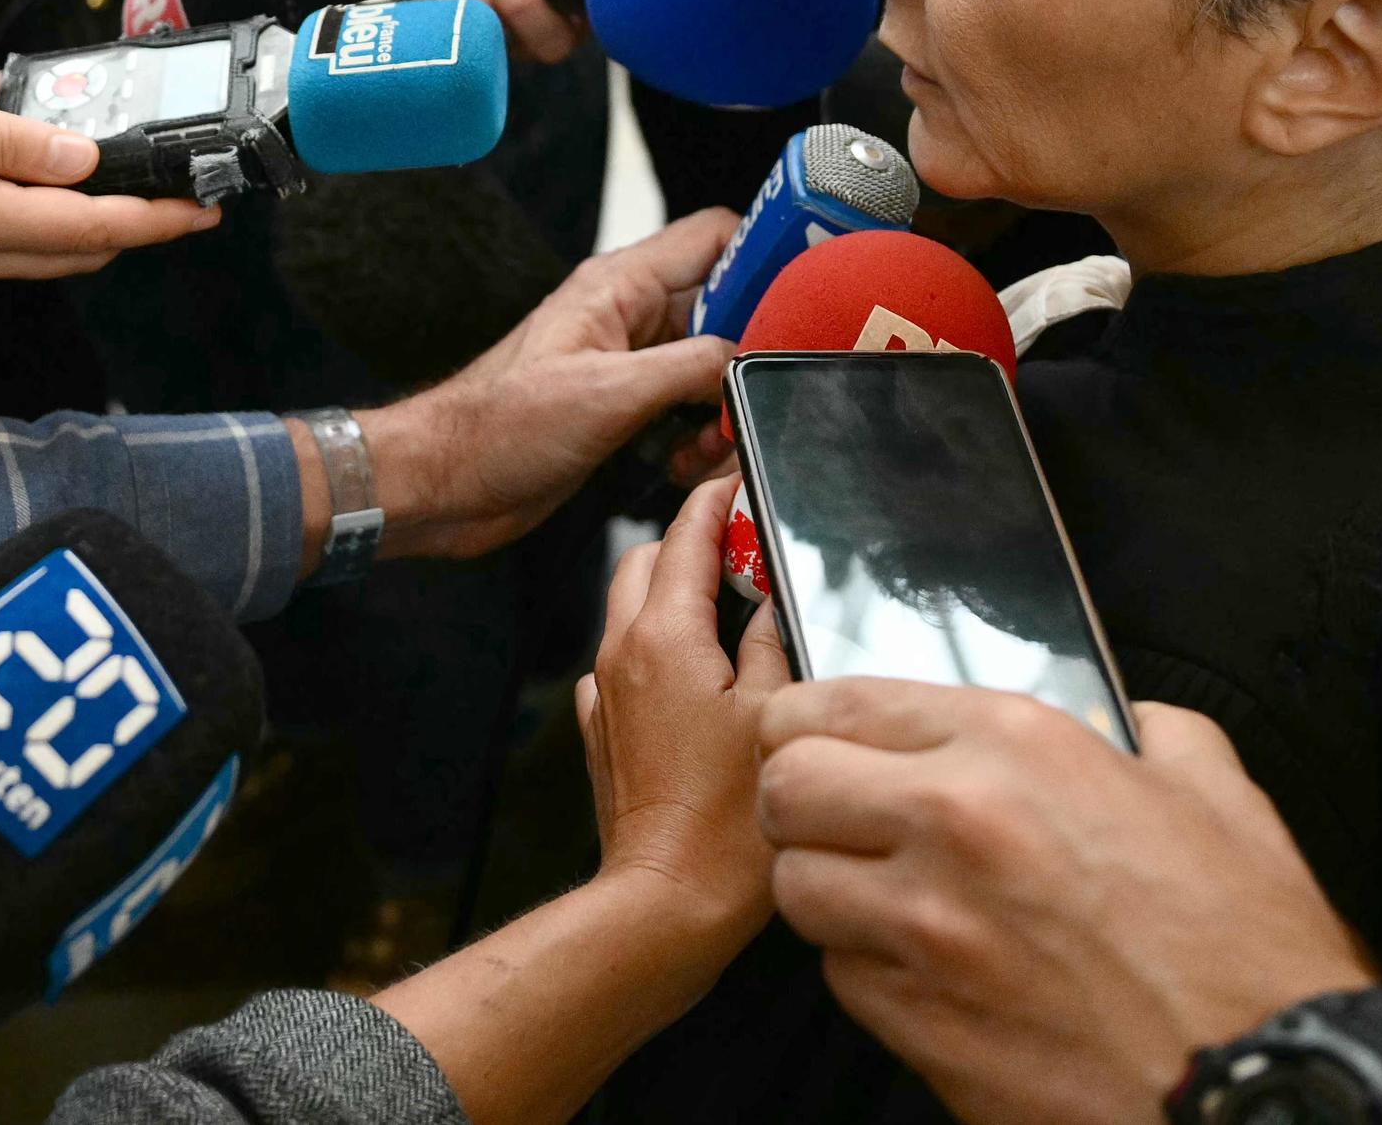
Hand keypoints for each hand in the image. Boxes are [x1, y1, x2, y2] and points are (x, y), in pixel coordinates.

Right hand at [0, 66, 221, 290]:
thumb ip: (12, 141)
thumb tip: (84, 161)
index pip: (89, 229)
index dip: (155, 220)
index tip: (203, 211)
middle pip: (76, 250)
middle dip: (134, 223)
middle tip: (177, 186)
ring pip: (41, 251)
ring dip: (81, 214)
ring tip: (99, 155)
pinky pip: (1, 241)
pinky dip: (30, 208)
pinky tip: (27, 159)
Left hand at [355, 207, 737, 560]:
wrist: (442, 486)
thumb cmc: (497, 429)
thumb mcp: (609, 393)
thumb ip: (690, 366)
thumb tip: (748, 357)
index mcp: (619, 286)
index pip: (716, 236)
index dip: (769, 250)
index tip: (813, 285)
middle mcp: (628, 317)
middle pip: (726, 307)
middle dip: (752, 350)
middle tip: (763, 390)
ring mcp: (626, 364)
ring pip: (710, 366)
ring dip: (721, 406)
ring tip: (708, 442)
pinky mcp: (621, 410)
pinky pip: (685, 409)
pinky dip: (695, 437)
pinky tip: (680, 464)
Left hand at [582, 478, 792, 954]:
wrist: (668, 900)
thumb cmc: (726, 825)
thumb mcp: (778, 715)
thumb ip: (774, 638)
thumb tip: (774, 592)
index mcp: (664, 637)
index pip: (684, 534)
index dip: (715, 499)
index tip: (737, 480)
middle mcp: (622, 654)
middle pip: (646, 560)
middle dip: (690, 541)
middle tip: (746, 548)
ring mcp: (606, 694)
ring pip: (631, 609)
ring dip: (673, 594)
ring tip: (733, 611)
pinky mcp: (604, 732)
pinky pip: (623, 665)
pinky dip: (658, 649)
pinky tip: (701, 678)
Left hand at [759, 687, 1373, 1124]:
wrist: (1263, 1084)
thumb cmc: (1246, 948)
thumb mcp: (1212, 790)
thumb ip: (1144, 729)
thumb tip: (1118, 718)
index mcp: (1016, 747)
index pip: (837, 704)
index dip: (811, 721)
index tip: (816, 736)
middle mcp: (952, 824)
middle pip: (786, 787)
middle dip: (802, 798)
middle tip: (840, 816)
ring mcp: (924, 930)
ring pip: (797, 886)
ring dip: (829, 887)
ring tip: (884, 895)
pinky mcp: (917, 1023)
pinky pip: (840, 977)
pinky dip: (867, 969)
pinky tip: (924, 967)